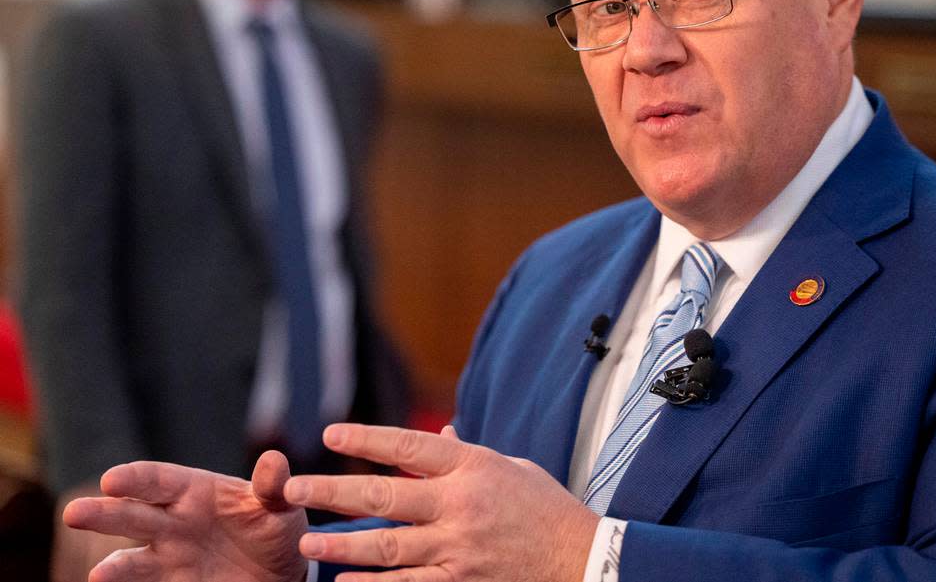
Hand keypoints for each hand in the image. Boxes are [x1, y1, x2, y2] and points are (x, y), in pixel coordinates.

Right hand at [62, 450, 308, 581]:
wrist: (284, 571)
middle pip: (133, 515)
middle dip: (104, 513)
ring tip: (98, 575)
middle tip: (74, 512)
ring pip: (133, 561)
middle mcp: (173, 523)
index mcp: (195, 491)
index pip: (159, 480)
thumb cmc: (275, 527)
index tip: (112, 480)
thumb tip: (274, 461)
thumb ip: (273, 487)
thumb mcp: (281, 504)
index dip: (135, 479)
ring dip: (114, 568)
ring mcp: (170, 558)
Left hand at [284, 424, 599, 581]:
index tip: (330, 434)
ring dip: (343, 545)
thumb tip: (442, 434)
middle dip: (334, 492)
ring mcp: (459, 548)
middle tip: (295, 489)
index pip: (408, 446)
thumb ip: (468, 455)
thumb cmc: (547, 509)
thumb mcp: (511, 468)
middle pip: (385, 495)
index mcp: (473, 467)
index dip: (366, 438)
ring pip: (387, 546)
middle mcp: (461, 504)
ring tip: (309, 542)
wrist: (583, 559)